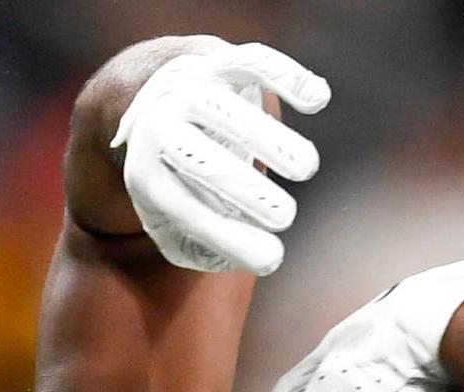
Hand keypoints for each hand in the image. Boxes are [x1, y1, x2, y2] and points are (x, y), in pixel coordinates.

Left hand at [111, 38, 327, 278]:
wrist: (150, 95)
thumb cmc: (178, 175)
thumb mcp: (172, 215)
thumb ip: (202, 245)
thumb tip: (252, 257)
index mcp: (146, 173)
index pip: (184, 208)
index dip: (228, 236)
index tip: (271, 259)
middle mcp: (159, 126)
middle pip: (199, 159)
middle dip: (244, 189)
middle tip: (285, 217)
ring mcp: (187, 88)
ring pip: (222, 109)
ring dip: (266, 138)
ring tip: (306, 168)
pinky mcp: (217, 60)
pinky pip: (248, 62)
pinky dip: (284, 74)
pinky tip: (318, 99)